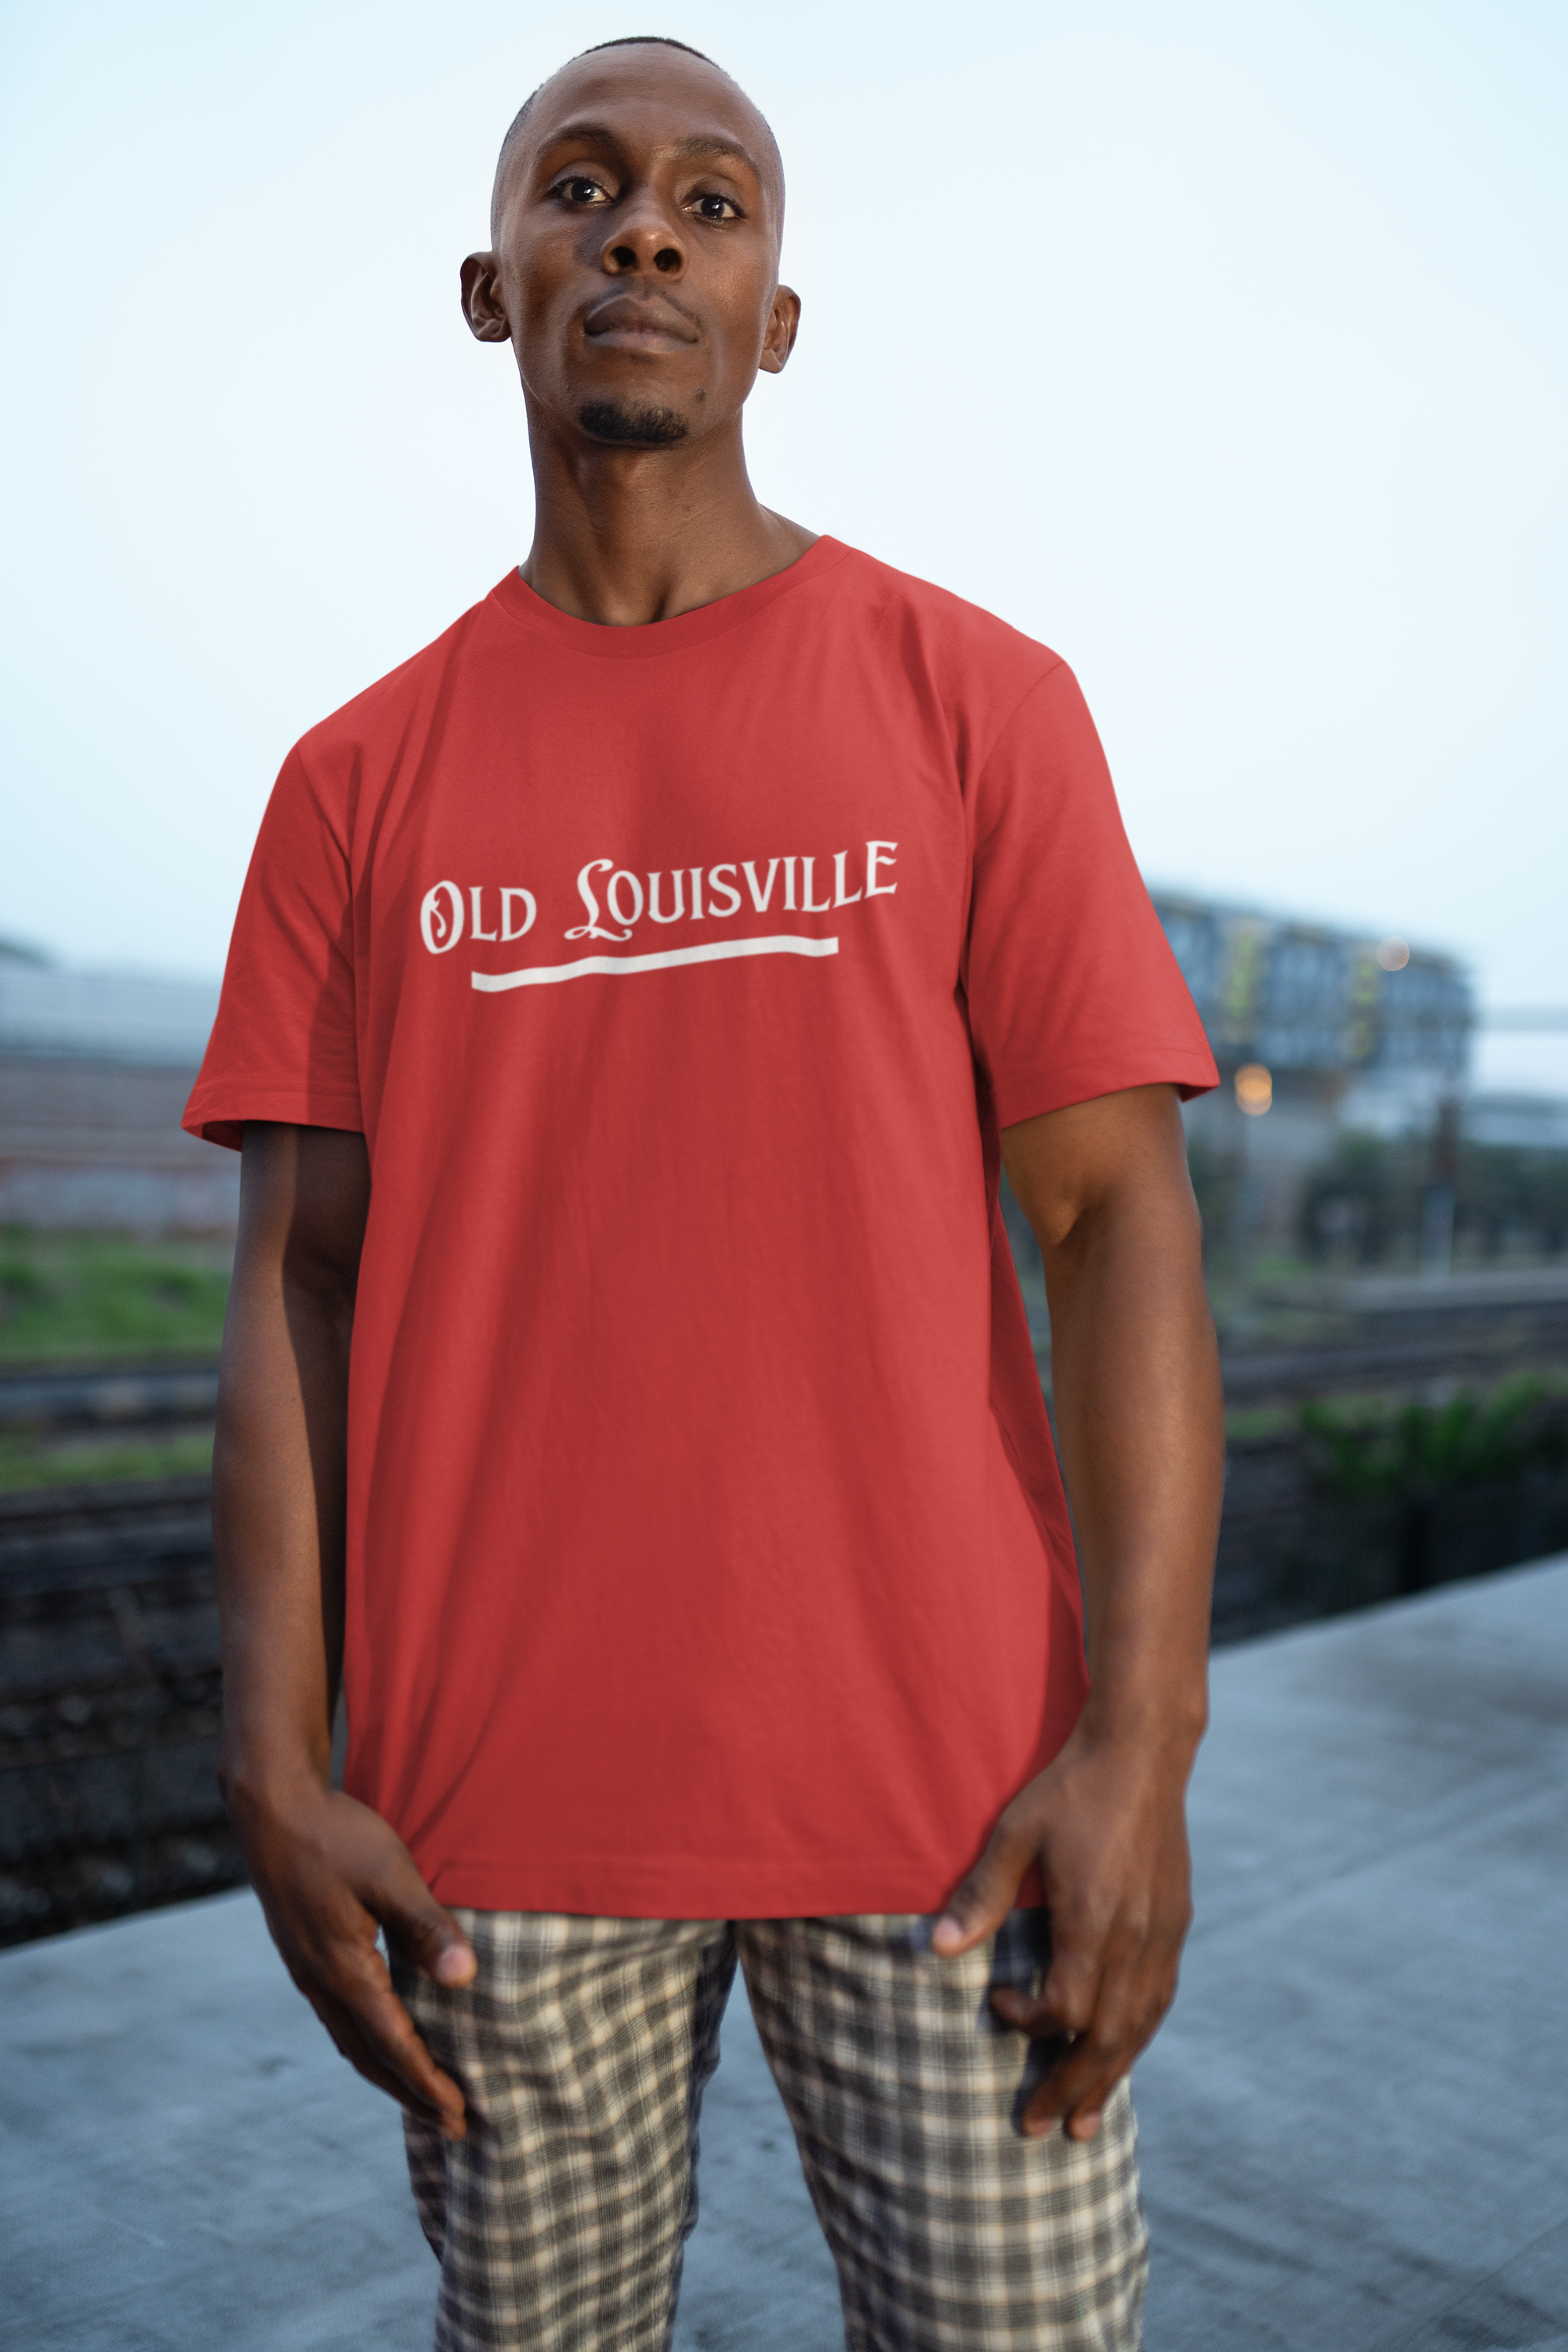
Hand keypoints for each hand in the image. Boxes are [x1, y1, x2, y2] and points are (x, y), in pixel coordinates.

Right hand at [232, 1779, 477, 2137]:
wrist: (270, 1808)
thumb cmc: (334, 1835)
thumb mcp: (391, 1874)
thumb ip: (427, 1927)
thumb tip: (465, 1979)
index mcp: (343, 1969)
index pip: (394, 2044)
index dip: (427, 2082)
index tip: (459, 2114)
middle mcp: (320, 1981)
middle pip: (368, 2057)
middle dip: (410, 2093)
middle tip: (450, 2125)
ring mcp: (306, 1970)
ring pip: (349, 2040)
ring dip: (387, 2071)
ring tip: (421, 2092)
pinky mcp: (303, 1954)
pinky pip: (338, 2016)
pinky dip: (366, 2041)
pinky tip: (383, 2034)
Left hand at [932, 1715, 1195, 2140]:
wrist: (1142, 1750)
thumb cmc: (1071, 1788)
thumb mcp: (1015, 1832)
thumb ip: (982, 1894)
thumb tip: (936, 1949)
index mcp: (1094, 1920)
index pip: (1065, 2007)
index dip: (1028, 2022)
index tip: (997, 2005)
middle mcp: (1136, 1938)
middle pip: (1108, 2038)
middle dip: (1072, 2088)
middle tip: (1039, 2129)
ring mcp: (1163, 1933)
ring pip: (1141, 2027)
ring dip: (1111, 2077)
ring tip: (1086, 2121)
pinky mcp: (1177, 1921)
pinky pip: (1160, 1997)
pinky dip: (1138, 2035)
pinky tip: (1122, 2051)